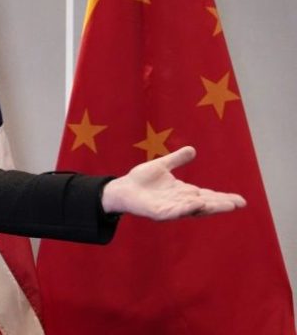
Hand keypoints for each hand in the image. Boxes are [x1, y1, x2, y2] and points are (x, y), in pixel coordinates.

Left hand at [100, 146, 246, 219]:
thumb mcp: (162, 166)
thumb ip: (177, 159)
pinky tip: (196, 204)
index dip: (223, 198)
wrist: (122, 189)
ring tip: (226, 206)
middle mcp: (180, 202)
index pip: (208, 195)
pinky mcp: (159, 213)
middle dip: (221, 204)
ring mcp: (171, 208)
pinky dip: (186, 208)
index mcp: (183, 192)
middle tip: (239, 204)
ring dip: (209, 207)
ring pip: (193, 209)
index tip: (240, 200)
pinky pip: (174, 212)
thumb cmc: (141, 180)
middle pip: (205, 204)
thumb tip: (192, 149)